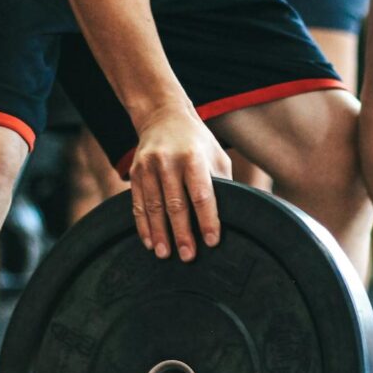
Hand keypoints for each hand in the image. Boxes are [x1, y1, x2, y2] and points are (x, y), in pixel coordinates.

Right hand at [128, 104, 231, 260]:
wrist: (163, 116)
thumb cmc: (198, 142)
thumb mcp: (216, 155)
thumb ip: (222, 183)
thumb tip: (237, 214)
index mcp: (193, 157)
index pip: (202, 194)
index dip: (207, 219)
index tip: (212, 241)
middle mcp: (168, 161)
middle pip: (175, 204)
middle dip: (182, 233)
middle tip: (188, 256)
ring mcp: (148, 167)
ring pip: (154, 207)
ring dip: (160, 234)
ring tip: (165, 254)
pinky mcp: (135, 172)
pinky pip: (138, 203)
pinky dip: (143, 225)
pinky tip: (149, 242)